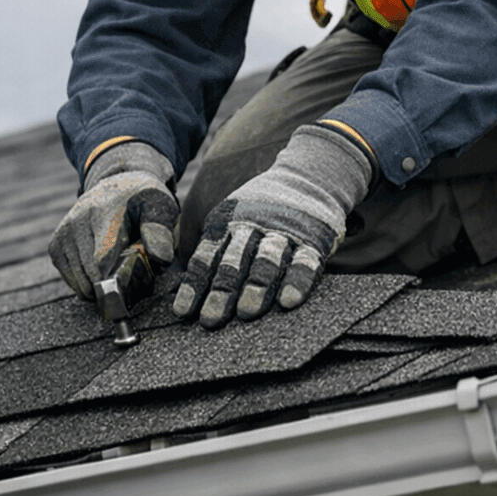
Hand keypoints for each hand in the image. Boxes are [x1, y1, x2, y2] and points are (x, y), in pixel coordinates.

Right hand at [49, 141, 176, 298]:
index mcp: (105, 212)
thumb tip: (160, 261)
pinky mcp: (56, 242)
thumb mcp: (158, 207)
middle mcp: (78, 220)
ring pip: (76, 276)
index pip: (102, 257)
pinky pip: (67, 273)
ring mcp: (65, 231)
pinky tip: (96, 273)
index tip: (124, 292)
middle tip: (124, 289)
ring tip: (112, 279)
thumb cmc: (141, 200)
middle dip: (107, 285)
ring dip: (93, 285)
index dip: (113, 281)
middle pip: (88, 270)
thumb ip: (160, 232)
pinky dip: (81, 280)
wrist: (117, 185)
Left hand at [174, 123, 373, 328]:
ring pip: (267, 260)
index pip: (207, 256)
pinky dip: (298, 280)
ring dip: (256, 286)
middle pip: (234, 261)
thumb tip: (189, 288)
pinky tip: (289, 301)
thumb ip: (214, 246)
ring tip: (247, 312)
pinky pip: (305, 261)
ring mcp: (284, 232)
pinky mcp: (313, 239)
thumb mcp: (231, 215)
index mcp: (227, 222)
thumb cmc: (261, 208)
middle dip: (222, 290)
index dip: (194, 284)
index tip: (183, 312)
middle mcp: (253, 226)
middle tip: (211, 319)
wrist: (308, 176)